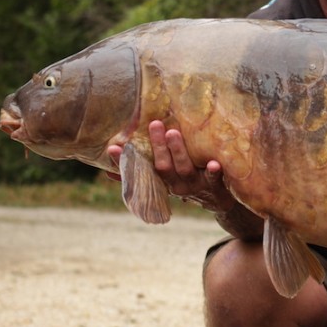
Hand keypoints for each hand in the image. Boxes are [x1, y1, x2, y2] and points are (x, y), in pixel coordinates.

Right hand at [106, 121, 234, 213]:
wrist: (218, 203)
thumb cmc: (186, 184)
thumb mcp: (164, 181)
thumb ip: (140, 174)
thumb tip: (107, 172)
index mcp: (162, 181)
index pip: (139, 171)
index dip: (124, 162)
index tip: (112, 148)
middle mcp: (175, 184)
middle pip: (163, 167)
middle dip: (157, 147)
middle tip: (154, 124)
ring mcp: (194, 185)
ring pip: (184, 169)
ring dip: (178, 152)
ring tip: (173, 133)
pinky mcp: (214, 186)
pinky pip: (213, 179)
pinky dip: (213, 172)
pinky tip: (214, 163)